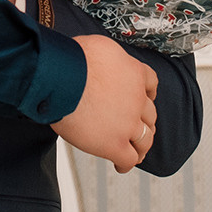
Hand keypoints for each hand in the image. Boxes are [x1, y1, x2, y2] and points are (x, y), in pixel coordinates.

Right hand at [51, 34, 158, 172]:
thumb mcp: (99, 46)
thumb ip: (110, 58)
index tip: (145, 97)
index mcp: (135, 74)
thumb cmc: (71, 60)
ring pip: (145, 138)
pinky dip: (126, 163)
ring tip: (135, 150)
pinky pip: (128, 158)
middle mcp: (137, 99)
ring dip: (141, 144)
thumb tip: (103, 61)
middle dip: (144, 121)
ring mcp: (128, 124)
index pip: (151, 83)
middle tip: (137, 126)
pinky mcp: (114, 144)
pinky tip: (120, 165)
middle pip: (150, 114)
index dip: (148, 92)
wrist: (61, 78)